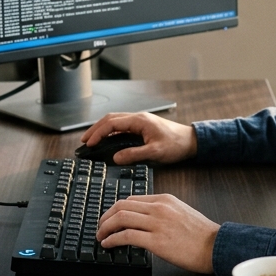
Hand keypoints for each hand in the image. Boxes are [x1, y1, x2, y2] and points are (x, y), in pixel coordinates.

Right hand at [79, 112, 197, 165]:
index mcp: (139, 121)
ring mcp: (140, 121)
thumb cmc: (176, 145)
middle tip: (84, 141)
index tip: (89, 143)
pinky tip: (107, 140)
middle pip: (110, 119)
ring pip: (115, 121)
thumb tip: (115, 158)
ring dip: (102, 129)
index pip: (112, 123)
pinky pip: (122, 126)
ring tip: (91, 140)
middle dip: (95, 129)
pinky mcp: (142, 127)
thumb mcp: (155, 152)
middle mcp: (138, 118)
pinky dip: (111, 132)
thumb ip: (134, 155)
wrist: (191, 141)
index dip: (98, 133)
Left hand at [97, 194, 218, 273]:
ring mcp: (158, 223)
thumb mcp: (181, 213)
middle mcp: (159, 208)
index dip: (116, 209)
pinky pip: (127, 236)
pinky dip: (113, 239)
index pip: (132, 199)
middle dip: (106, 217)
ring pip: (121, 218)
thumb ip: (163, 212)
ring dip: (106, 227)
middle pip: (122, 205)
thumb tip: (143, 221)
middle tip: (100, 227)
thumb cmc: (202, 235)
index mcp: (165, 199)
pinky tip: (109, 244)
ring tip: (101, 236)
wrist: (216, 246)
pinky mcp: (157, 241)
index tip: (109, 218)